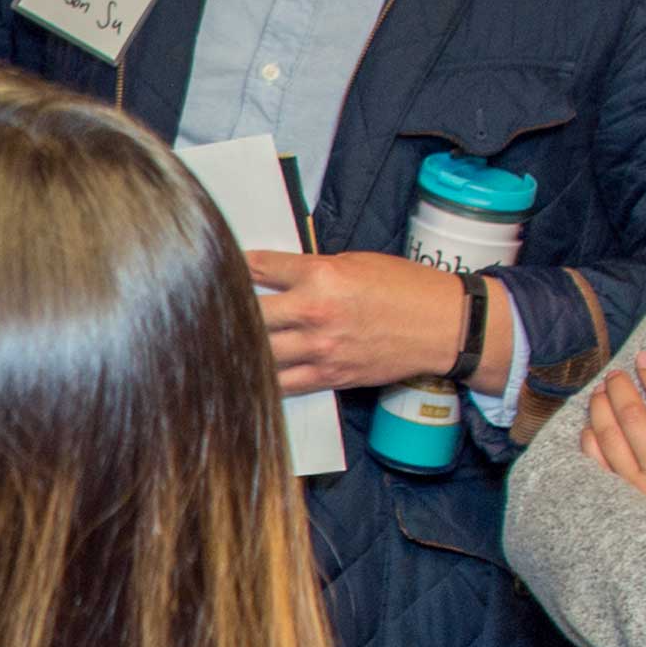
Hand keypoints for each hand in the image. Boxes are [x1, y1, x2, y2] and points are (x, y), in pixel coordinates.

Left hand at [234, 250, 475, 393]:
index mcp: (321, 275)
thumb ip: (311, 269)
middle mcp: (315, 312)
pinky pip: (284, 384)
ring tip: (216, 343)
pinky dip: (263, 378)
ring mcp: (321, 349)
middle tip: (202, 307)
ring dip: (237, 347)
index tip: (215, 267)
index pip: (258, 267)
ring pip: (260, 352)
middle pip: (249, 313)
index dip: (232, 266)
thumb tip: (274, 273)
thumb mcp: (354, 262)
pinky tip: (244, 373)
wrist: (443, 326)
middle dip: (225, 309)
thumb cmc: (404, 287)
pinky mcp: (330, 376)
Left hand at [577, 357, 645, 519]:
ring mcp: (636, 490)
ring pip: (610, 438)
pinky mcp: (617, 503)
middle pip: (635, 419)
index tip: (645, 357)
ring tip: (601, 391)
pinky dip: (589, 440)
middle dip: (621, 389)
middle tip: (616, 374)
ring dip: (602, 408)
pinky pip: (595, 465)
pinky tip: (589, 426)